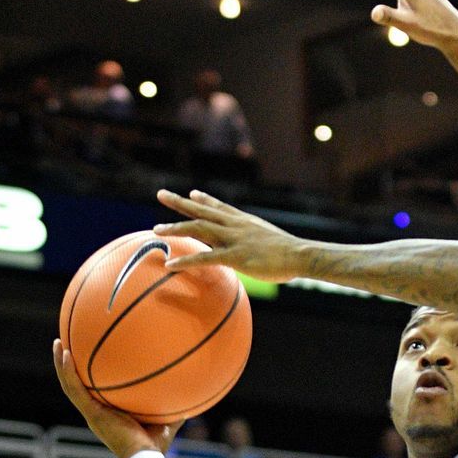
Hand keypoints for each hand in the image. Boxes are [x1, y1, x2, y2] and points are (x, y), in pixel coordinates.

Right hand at [53, 339, 181, 457]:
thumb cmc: (156, 443)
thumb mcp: (165, 417)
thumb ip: (173, 402)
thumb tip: (190, 385)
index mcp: (107, 412)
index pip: (92, 390)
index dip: (86, 376)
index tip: (85, 357)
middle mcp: (95, 411)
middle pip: (76, 384)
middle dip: (68, 365)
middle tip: (63, 344)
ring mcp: (91, 412)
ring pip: (69, 384)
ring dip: (61, 364)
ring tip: (57, 342)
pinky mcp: (92, 413)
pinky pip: (75, 390)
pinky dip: (68, 373)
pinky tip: (65, 354)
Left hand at [154, 189, 304, 281]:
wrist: (301, 254)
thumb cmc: (291, 253)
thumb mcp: (271, 241)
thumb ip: (258, 241)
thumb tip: (254, 249)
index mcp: (245, 222)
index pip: (221, 207)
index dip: (205, 199)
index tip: (192, 193)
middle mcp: (236, 226)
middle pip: (203, 210)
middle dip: (180, 202)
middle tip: (161, 194)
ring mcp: (234, 239)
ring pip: (198, 228)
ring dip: (175, 228)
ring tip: (156, 230)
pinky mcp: (235, 256)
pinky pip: (204, 257)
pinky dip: (186, 261)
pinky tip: (170, 264)